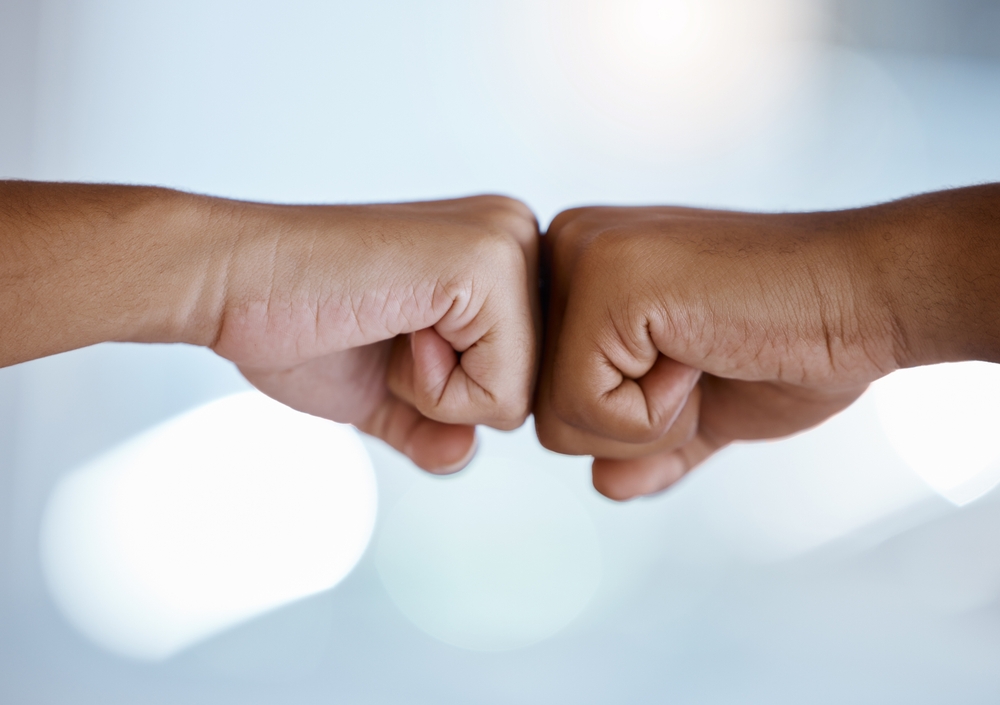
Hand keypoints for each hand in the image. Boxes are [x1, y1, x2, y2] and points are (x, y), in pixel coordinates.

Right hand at [212, 196, 539, 472]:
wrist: (233, 285)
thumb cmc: (297, 321)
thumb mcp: (383, 391)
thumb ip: (433, 427)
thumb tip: (464, 454)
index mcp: (499, 257)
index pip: (519, 380)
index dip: (445, 393)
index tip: (389, 334)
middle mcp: (516, 238)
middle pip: (528, 390)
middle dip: (446, 394)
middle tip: (385, 332)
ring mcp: (508, 245)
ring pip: (518, 397)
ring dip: (436, 391)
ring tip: (387, 325)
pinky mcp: (488, 266)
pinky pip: (499, 392)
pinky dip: (433, 389)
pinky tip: (392, 324)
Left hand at [534, 204, 899, 499]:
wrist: (866, 299)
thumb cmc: (792, 343)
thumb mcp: (703, 408)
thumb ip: (647, 445)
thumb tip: (603, 485)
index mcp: (577, 270)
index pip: (549, 397)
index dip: (629, 418)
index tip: (693, 360)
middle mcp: (563, 248)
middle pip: (541, 414)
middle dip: (631, 427)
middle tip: (701, 360)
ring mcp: (580, 257)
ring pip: (556, 420)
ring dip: (648, 421)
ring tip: (702, 352)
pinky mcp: (607, 280)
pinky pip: (586, 407)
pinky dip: (658, 413)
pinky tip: (703, 350)